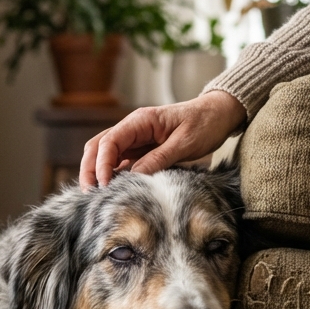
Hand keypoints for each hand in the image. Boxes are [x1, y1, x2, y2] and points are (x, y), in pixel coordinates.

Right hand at [79, 91, 246, 189]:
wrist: (219, 114)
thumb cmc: (205, 123)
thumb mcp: (185, 143)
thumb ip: (159, 159)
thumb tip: (134, 177)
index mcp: (140, 121)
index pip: (109, 141)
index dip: (102, 164)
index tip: (104, 185)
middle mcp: (133, 128)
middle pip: (98, 146)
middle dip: (90, 169)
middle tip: (90, 193)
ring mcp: (135, 139)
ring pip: (105, 154)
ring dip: (97, 172)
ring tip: (96, 194)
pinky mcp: (141, 150)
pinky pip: (120, 162)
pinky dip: (112, 174)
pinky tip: (112, 189)